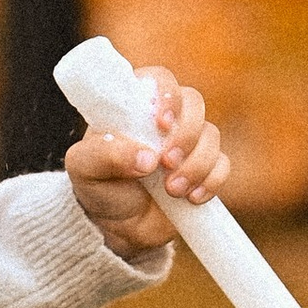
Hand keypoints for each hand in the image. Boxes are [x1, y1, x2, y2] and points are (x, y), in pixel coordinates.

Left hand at [65, 70, 225, 261]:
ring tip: (172, 190)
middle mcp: (165, 119)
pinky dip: (212, 181)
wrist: (118, 229)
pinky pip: (223, 165)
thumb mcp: (84, 170)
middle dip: (185, 134)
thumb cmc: (98, 188)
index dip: (167, 94)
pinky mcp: (205, 169)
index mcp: (135, 107)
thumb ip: (105, 155)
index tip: (161, 123)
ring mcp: (188, 143)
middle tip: (166, 163)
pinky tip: (191, 198)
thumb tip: (146, 158)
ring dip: (196, 164)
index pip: (159, 79)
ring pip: (211, 135)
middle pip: (194, 103)